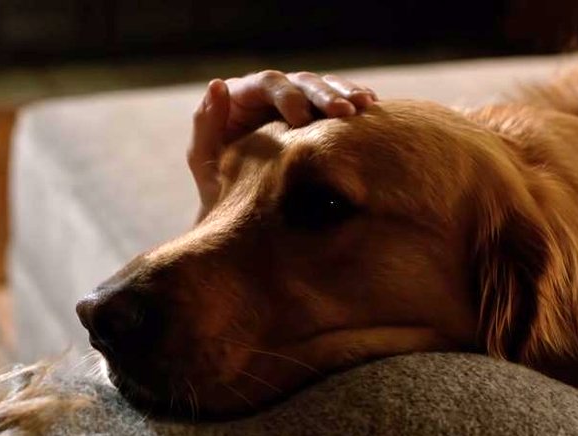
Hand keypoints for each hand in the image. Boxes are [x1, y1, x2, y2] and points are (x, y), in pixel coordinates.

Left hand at [187, 71, 376, 219]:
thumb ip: (205, 125)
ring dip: (345, 93)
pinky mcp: (317, 116)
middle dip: (323, 95)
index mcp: (242, 97)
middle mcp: (271, 94)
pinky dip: (355, 103)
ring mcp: (297, 102)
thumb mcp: (204, 159)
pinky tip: (373, 109)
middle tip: (344, 112)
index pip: (268, 84)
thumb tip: (217, 84)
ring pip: (324, 86)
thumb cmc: (218, 185)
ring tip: (365, 106)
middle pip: (301, 81)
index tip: (302, 119)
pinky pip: (339, 101)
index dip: (287, 96)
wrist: (243, 212)